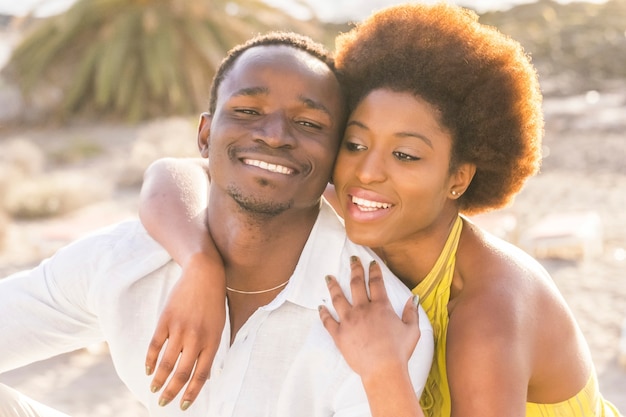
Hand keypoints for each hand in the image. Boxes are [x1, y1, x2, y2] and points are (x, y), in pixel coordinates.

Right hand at [145, 252, 225, 409]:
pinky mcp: (166, 320)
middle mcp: (197, 337)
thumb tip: (206, 376)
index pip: (201, 375)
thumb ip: (212, 349)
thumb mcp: (219, 326)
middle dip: (172, 391)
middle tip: (164, 402)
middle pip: (181, 372)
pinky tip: (148, 370)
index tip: (183, 405)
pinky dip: (150, 361)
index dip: (191, 393)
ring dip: (159, 380)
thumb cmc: (213, 302)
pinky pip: (155, 346)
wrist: (204, 274)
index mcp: (213, 341)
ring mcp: (180, 329)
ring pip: (166, 363)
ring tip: (154, 390)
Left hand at [319, 256, 419, 379]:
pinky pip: (328, 320)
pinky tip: (320, 306)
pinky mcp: (339, 334)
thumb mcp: (412, 330)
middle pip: (356, 283)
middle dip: (354, 269)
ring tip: (328, 277)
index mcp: (381, 307)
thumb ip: (411, 312)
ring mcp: (349, 320)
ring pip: (338, 298)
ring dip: (333, 286)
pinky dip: (323, 313)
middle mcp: (363, 309)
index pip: (376, 282)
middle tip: (352, 260)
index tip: (371, 262)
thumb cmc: (399, 352)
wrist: (383, 370)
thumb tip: (413, 299)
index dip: (374, 270)